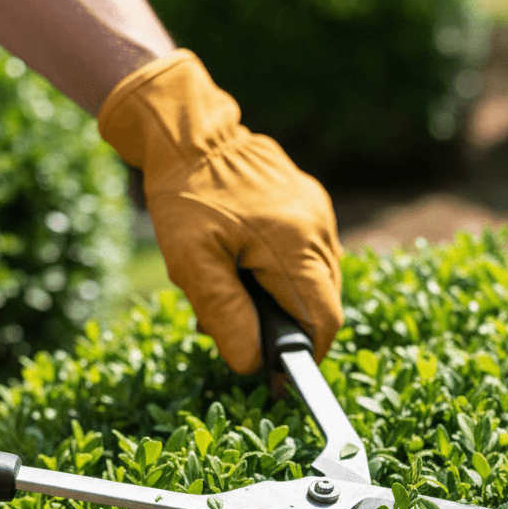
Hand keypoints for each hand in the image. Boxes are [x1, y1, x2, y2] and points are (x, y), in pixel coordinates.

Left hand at [98, 49, 342, 373]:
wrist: (188, 129)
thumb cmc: (185, 194)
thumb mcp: (194, 263)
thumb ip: (227, 315)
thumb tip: (251, 363)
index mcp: (297, 246)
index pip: (322, 321)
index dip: (304, 356)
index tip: (278, 379)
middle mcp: (318, 230)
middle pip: (320, 305)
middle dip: (282, 330)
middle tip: (235, 336)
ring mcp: (317, 215)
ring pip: (312, 283)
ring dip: (277, 304)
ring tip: (227, 298)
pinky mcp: (308, 205)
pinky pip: (304, 256)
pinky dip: (276, 276)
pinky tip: (238, 271)